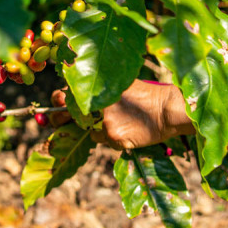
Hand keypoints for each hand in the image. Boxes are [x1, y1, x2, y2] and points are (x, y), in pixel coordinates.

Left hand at [49, 80, 194, 149]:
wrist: (168, 109)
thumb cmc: (148, 96)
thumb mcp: (121, 86)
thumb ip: (99, 92)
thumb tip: (73, 98)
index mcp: (96, 89)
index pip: (64, 96)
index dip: (59, 102)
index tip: (58, 106)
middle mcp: (96, 104)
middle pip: (64, 115)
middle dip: (59, 119)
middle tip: (61, 121)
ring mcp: (103, 122)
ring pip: (89, 131)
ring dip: (99, 130)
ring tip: (121, 122)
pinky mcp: (113, 136)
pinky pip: (105, 141)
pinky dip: (114, 139)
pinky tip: (129, 131)